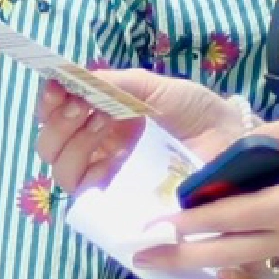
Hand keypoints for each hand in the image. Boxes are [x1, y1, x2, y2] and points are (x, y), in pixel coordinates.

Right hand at [34, 68, 257, 193]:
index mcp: (100, 119)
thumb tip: (69, 76)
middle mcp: (98, 150)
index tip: (57, 86)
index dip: (48, 102)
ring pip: (63, 171)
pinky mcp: (121, 202)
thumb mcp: (154, 87)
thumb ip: (113, 83)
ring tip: (99, 121)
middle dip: (57, 123)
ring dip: (72, 143)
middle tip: (79, 105)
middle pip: (50, 146)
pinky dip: (89, 170)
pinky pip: (88, 195)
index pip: (54, 115)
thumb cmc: (196, 112)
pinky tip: (109, 150)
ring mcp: (108, 178)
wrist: (230, 140)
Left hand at [133, 111, 278, 278]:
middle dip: (181, 260)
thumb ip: (273, 135)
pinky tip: (226, 261)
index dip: (186, 224)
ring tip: (174, 265)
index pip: (226, 219)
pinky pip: (275, 266)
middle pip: (227, 256)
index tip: (153, 227)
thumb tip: (237, 145)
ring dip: (209, 267)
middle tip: (143, 260)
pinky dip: (245, 266)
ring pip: (249, 267)